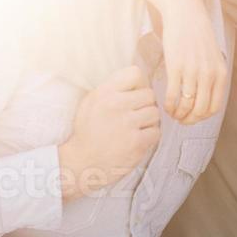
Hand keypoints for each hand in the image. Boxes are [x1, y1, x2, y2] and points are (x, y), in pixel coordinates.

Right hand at [58, 66, 160, 198]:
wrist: (81, 163)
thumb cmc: (88, 132)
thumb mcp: (91, 102)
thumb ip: (112, 88)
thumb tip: (139, 77)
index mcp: (104, 93)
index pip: (135, 73)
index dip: (139, 84)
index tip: (133, 95)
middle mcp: (115, 105)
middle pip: (149, 94)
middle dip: (144, 105)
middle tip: (134, 116)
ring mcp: (127, 124)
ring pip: (155, 113)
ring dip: (148, 122)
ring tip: (134, 129)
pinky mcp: (136, 143)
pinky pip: (156, 132)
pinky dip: (149, 137)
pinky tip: (136, 140)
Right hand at [150, 0, 228, 124]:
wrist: (185, 14)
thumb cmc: (198, 35)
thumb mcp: (213, 56)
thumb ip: (212, 75)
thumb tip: (206, 95)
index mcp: (220, 73)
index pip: (214, 107)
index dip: (202, 117)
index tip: (193, 118)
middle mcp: (209, 74)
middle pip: (200, 110)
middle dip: (189, 120)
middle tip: (180, 120)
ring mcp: (193, 71)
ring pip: (186, 105)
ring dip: (178, 114)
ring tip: (172, 114)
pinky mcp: (176, 67)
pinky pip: (173, 95)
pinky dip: (169, 105)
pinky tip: (165, 105)